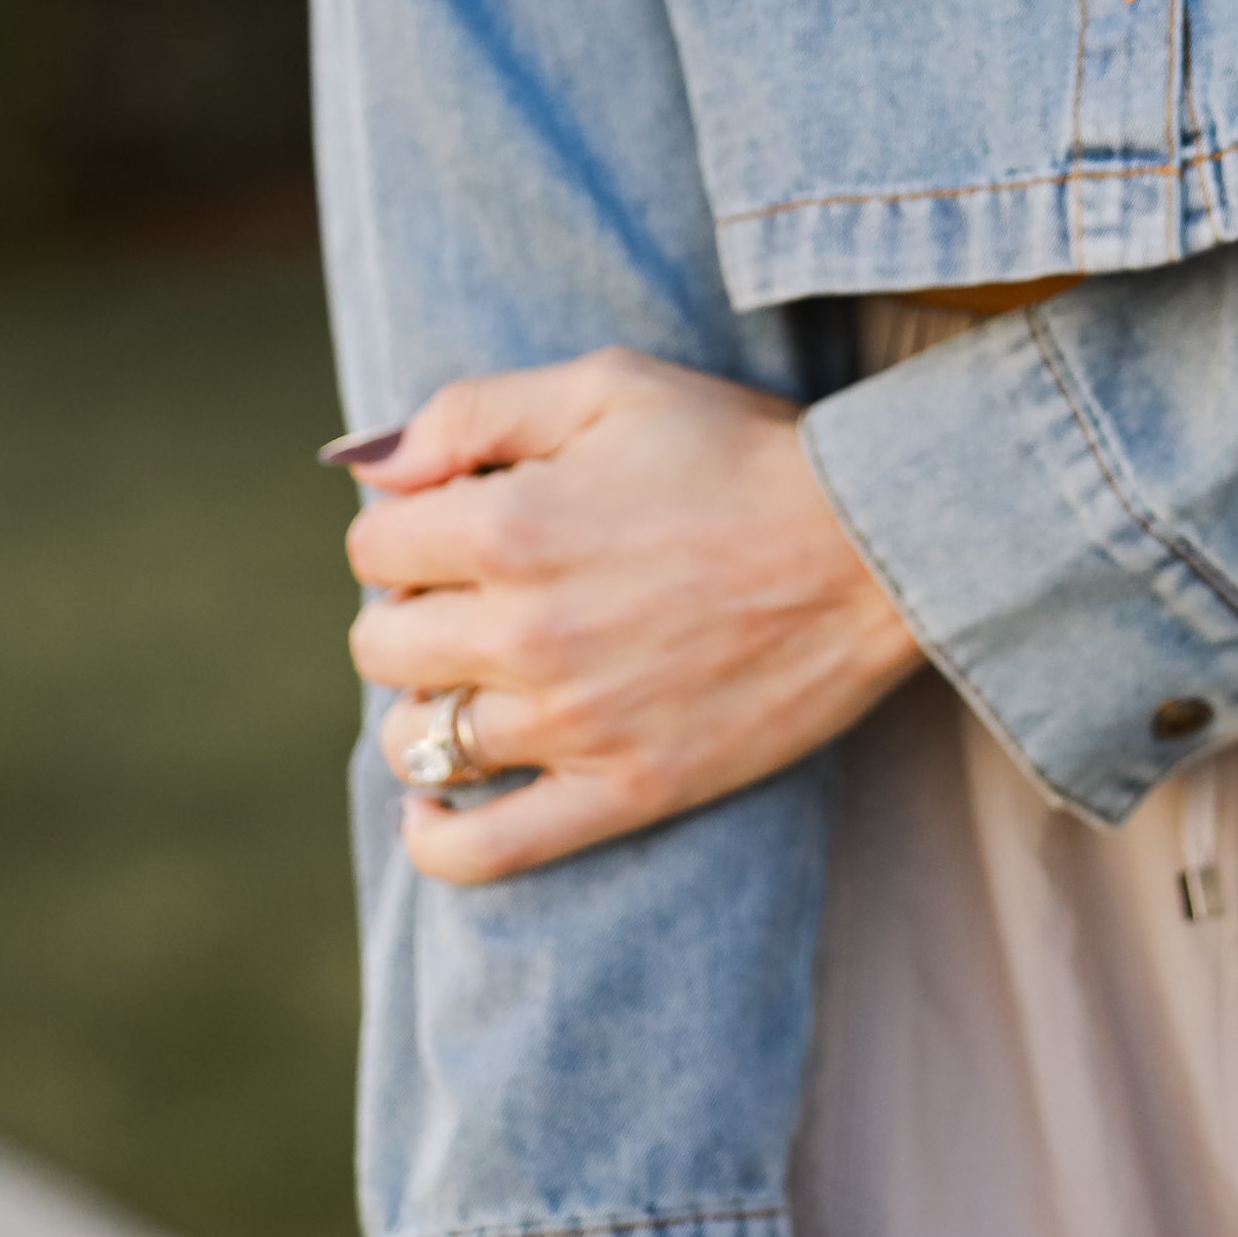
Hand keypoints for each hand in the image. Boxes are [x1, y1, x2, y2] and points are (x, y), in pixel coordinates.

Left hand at [343, 348, 921, 883]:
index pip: (375, 549)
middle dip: (411, 610)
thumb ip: (473, 412)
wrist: (871, 544)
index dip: (408, 528)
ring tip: (479, 673)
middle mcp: (526, 633)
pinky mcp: (624, 792)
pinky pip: (483, 853)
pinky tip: (436, 802)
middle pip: (380, 645)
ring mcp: (572, 725)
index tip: (458, 521)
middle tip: (475, 593)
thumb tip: (366, 465)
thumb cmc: (740, 450)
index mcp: (512, 525)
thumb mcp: (609, 383)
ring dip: (427, 703)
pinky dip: (436, 837)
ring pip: (416, 743)